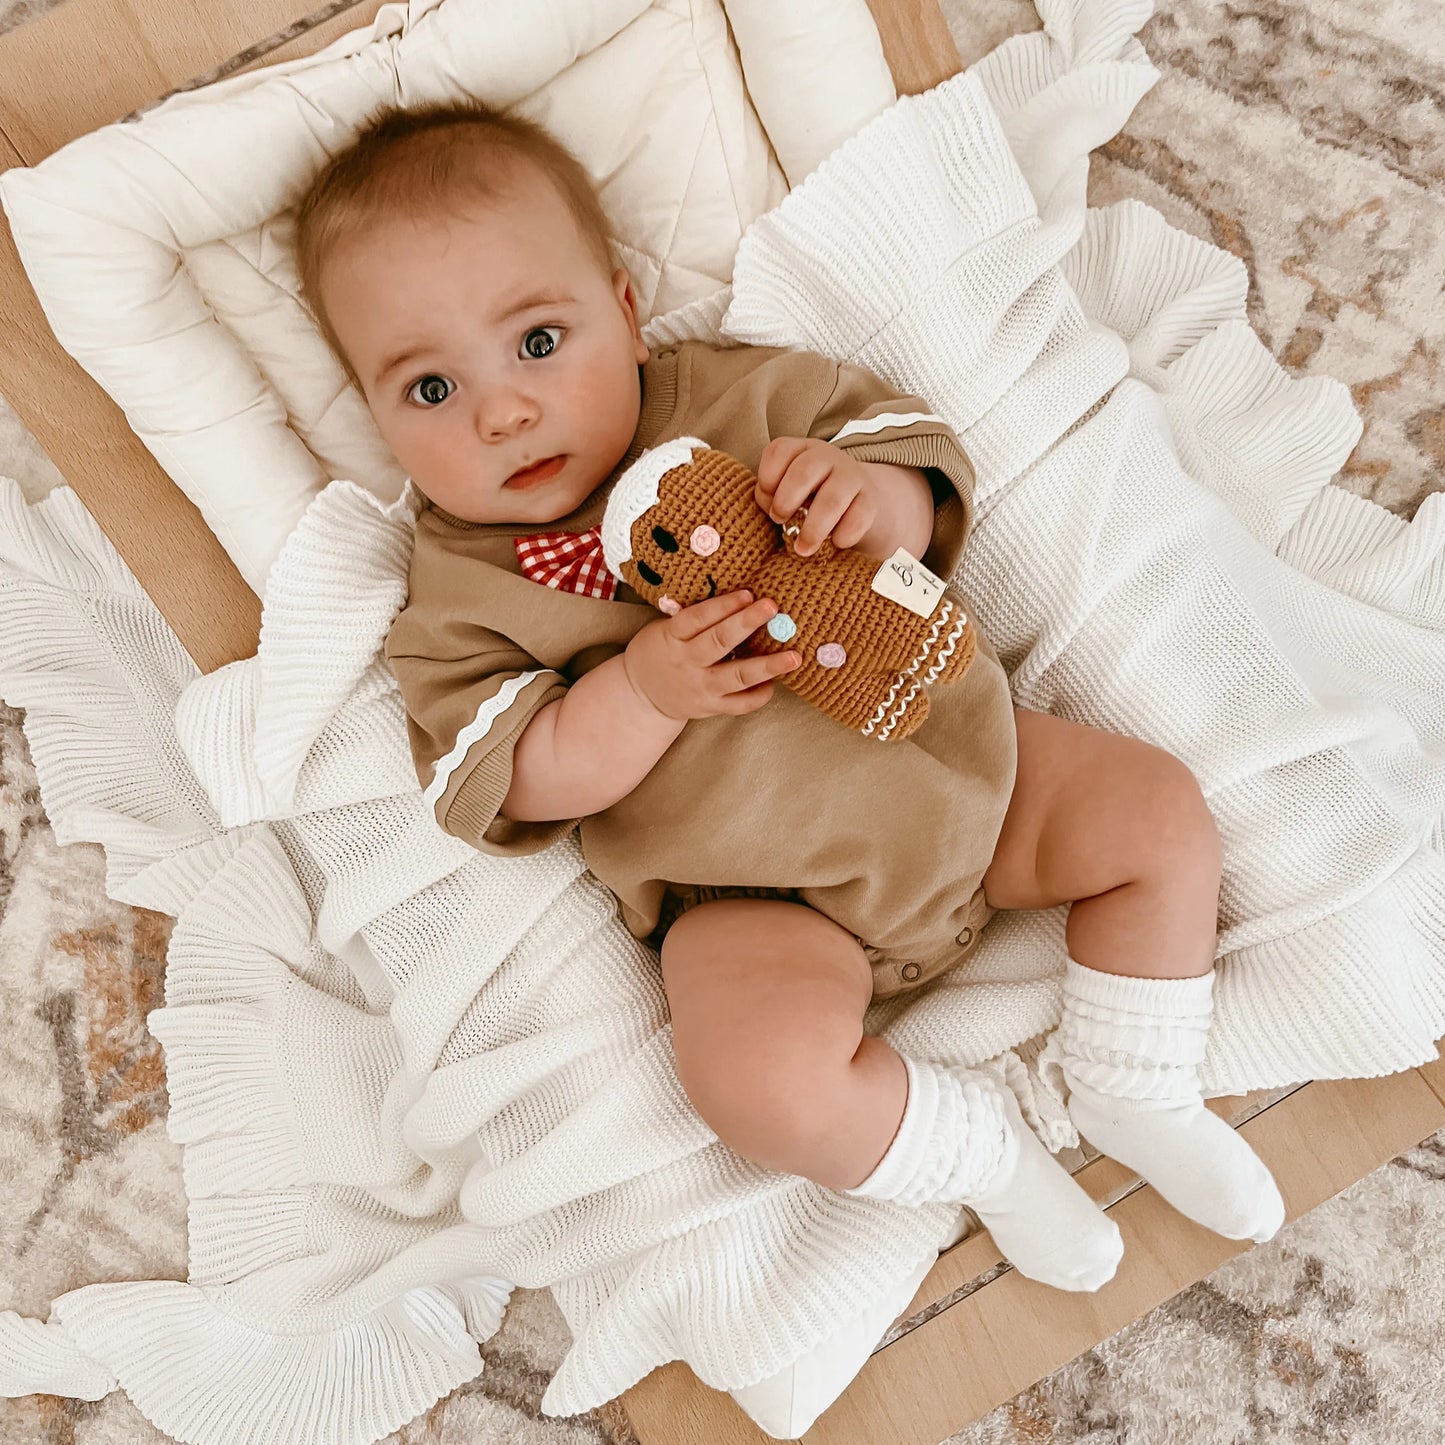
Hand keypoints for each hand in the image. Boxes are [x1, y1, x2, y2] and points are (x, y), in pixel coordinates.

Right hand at [622, 589, 801, 721]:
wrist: (642, 695)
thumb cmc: (662, 651)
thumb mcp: (665, 629)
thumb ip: (694, 619)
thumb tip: (740, 598)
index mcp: (672, 637)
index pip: (697, 618)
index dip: (722, 606)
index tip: (748, 593)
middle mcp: (686, 662)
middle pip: (718, 642)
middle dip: (746, 623)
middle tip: (772, 608)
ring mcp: (700, 687)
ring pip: (736, 676)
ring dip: (767, 666)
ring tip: (794, 657)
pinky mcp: (710, 707)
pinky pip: (739, 704)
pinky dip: (759, 695)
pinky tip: (775, 682)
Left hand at [755, 437, 877, 556]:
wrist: (853, 502)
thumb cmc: (808, 498)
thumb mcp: (785, 490)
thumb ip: (771, 497)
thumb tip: (774, 512)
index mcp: (800, 450)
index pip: (779, 451)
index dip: (767, 479)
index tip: (767, 500)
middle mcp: (826, 457)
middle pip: (804, 472)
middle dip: (786, 501)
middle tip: (780, 521)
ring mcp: (851, 476)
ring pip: (832, 499)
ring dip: (813, 528)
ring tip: (802, 548)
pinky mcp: (870, 500)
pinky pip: (859, 517)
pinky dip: (845, 534)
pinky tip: (836, 542)